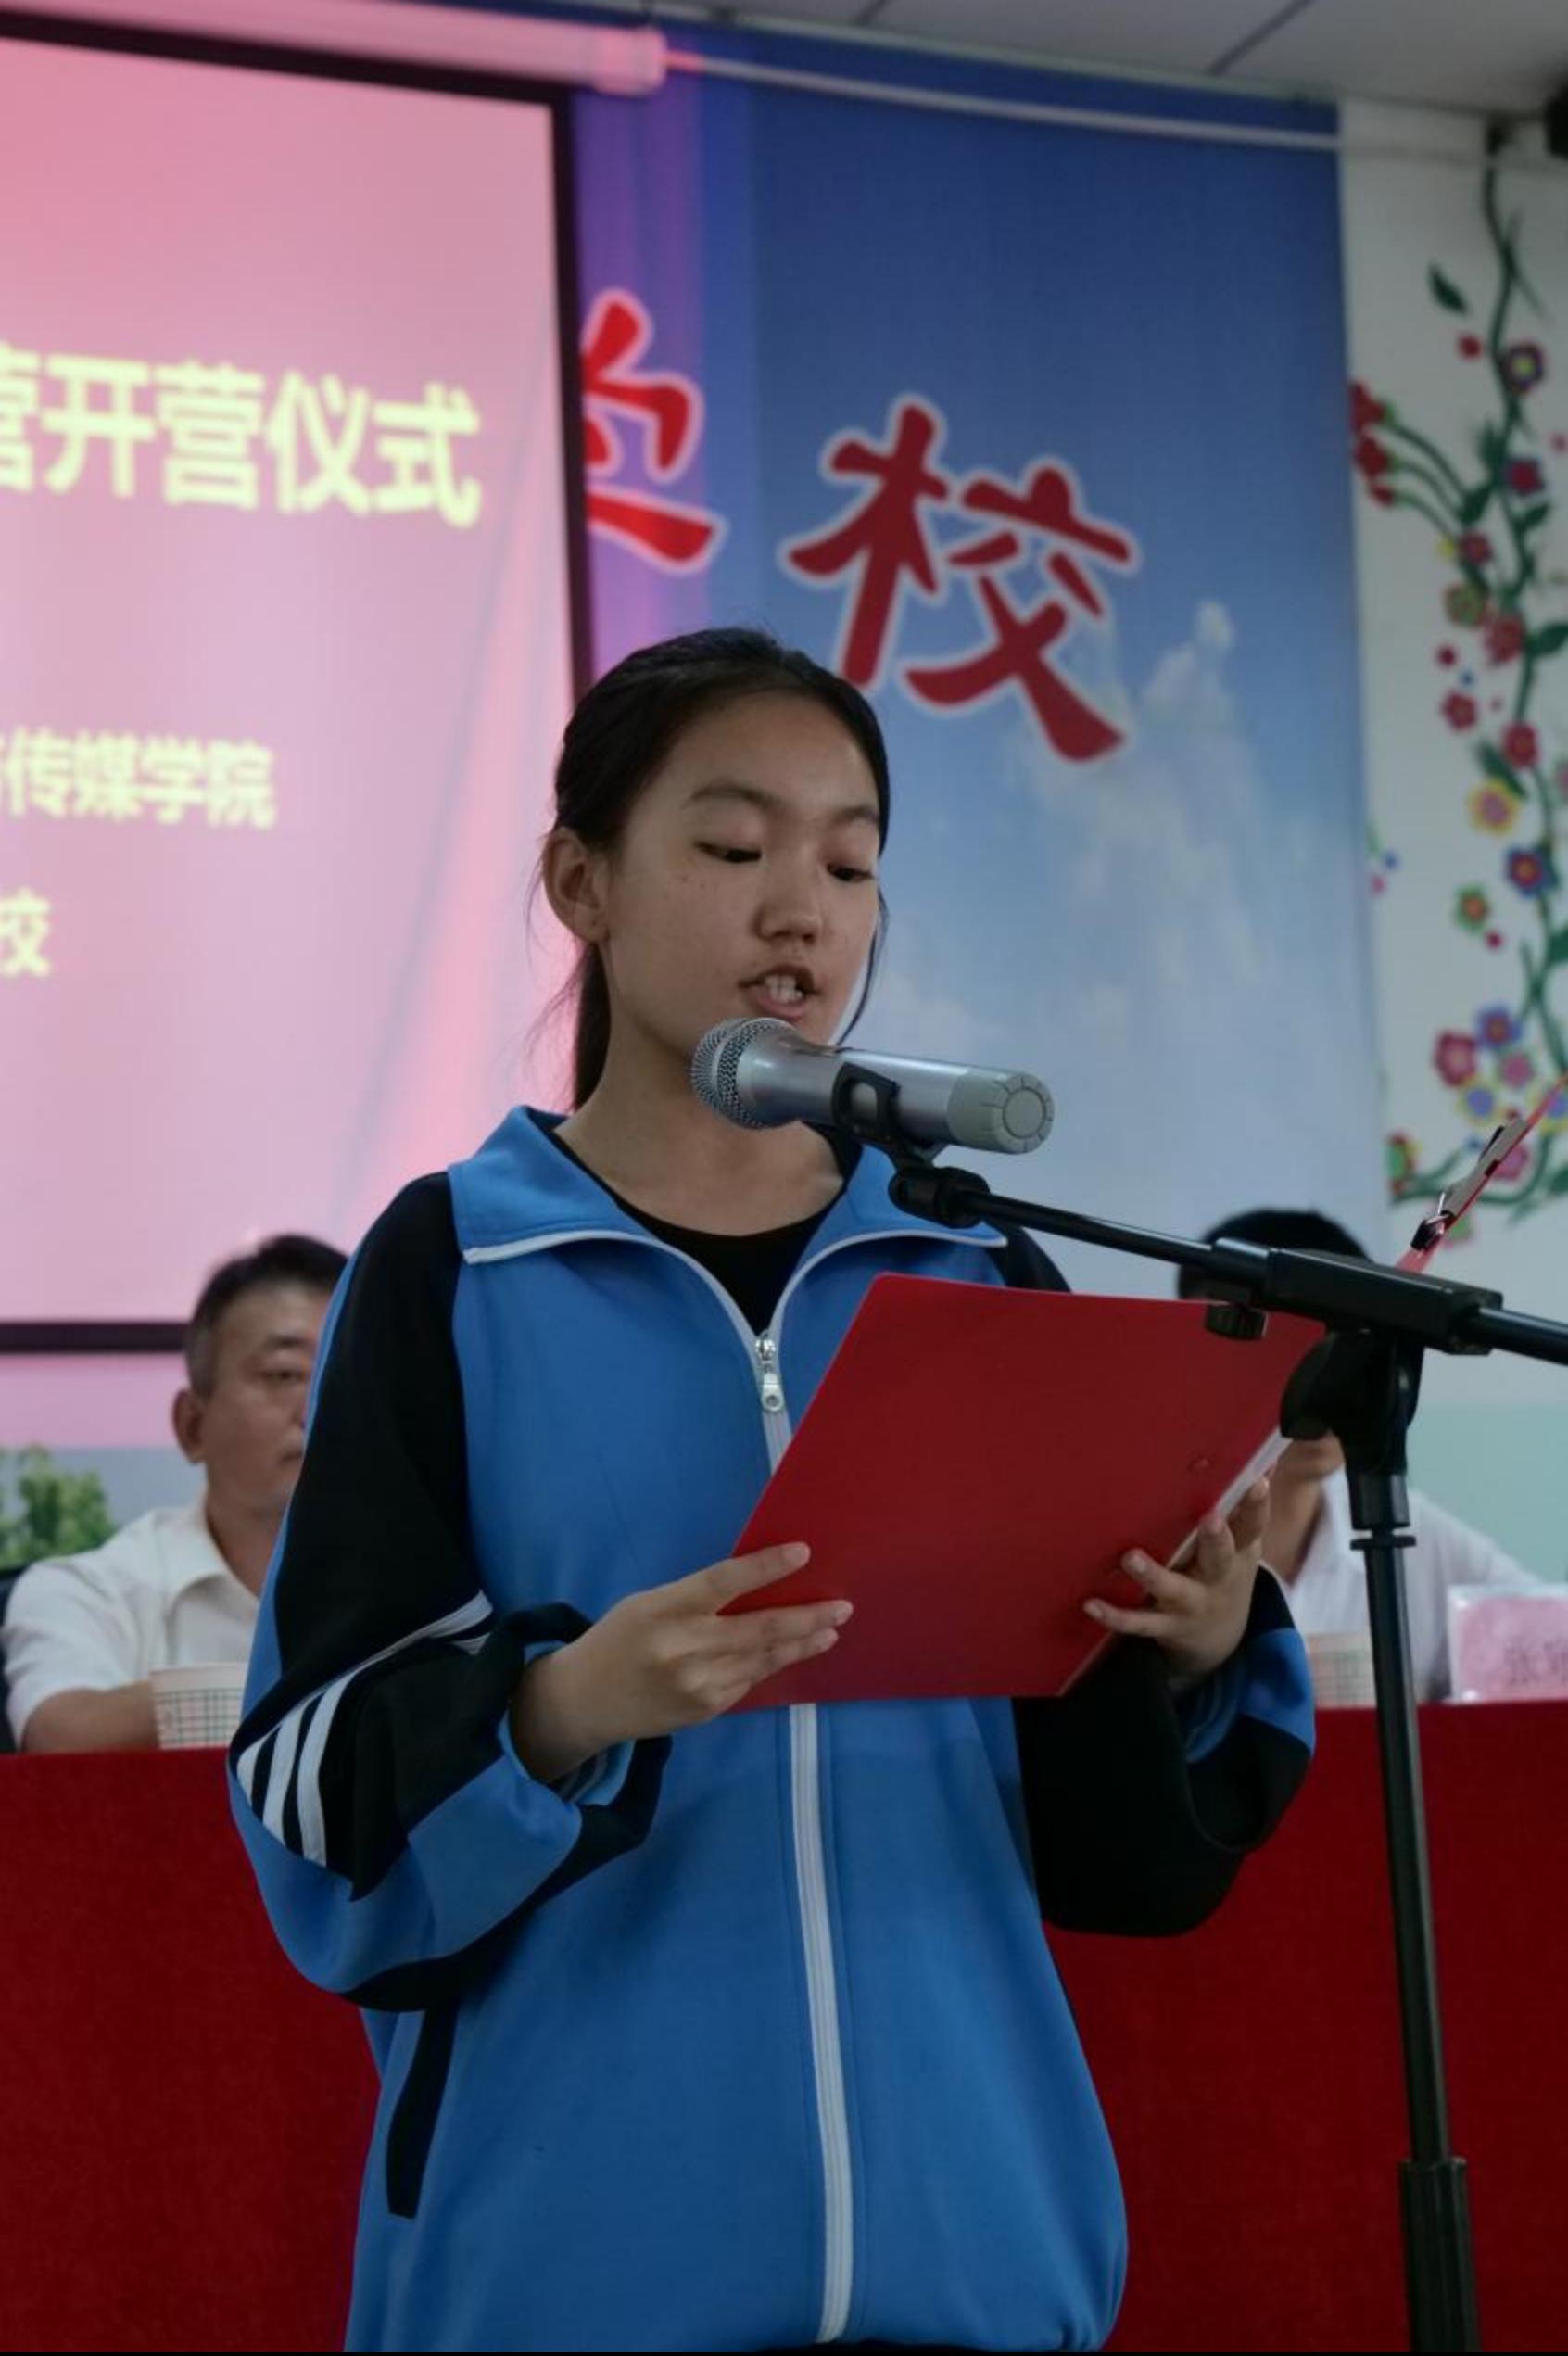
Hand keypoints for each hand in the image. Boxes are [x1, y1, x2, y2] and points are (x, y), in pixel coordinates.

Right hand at [510, 1543, 849, 1782]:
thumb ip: (696, 1599)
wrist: (585, 1702)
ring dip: (801, 1644)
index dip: (765, 1567)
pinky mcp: (706, 1711)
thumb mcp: (648, 1604)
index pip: (723, 1582)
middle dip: (807, 1617)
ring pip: (763, 1660)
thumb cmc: (620, 1638)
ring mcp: (697, 1685)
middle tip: (842, 1606)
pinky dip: (771, 1665)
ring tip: (830, 1629)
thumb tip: (757, 1589)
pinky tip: (791, 1652)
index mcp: (665, 1609)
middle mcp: (684, 1649)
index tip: (803, 1552)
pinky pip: (749, 1682)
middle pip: (758, 1629)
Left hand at [1083, 1479, 1270, 1682]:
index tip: (1257, 1481)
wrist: (1220, 1639)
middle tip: (1209, 1518)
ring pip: (1173, 1590)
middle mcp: (1217, 1579)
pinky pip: (1138, 1622)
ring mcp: (1190, 1604)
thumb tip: (1268, 1456)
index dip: (1256, 1505)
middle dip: (1216, 1539)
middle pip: (1219, 1559)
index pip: (1252, 1526)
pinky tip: (1090, 1603)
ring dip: (1152, 1575)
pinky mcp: (1164, 1624)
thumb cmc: (1225, 1570)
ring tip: (1130, 1558)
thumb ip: (1247, 1504)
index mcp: (1239, 1553)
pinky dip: (1115, 1615)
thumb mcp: (1244, 1543)